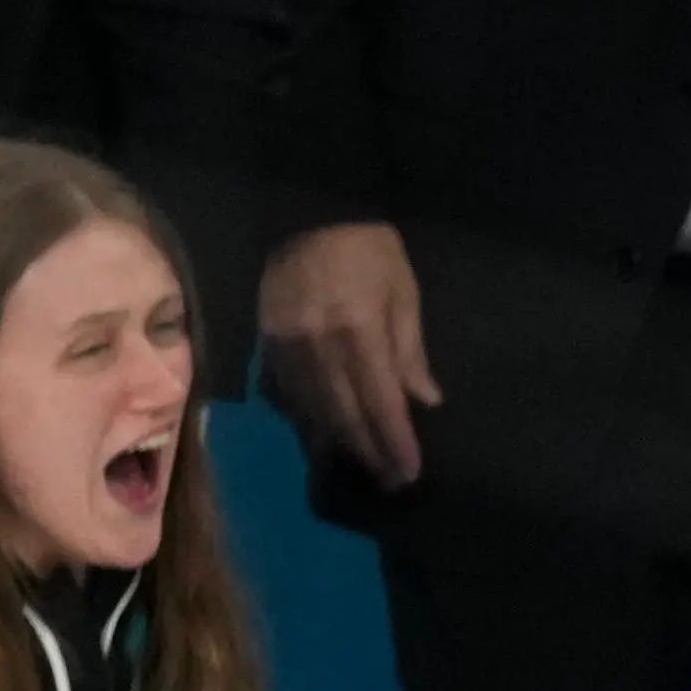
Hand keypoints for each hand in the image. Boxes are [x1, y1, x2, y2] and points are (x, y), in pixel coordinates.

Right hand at [256, 220, 439, 491]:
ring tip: (364, 466)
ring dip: (339, 444)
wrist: (306, 208)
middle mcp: (317, 344)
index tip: (410, 472)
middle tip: (391, 481)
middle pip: (344, 415)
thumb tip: (425, 401)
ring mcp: (285, 344)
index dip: (395, 442)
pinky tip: (323, 436)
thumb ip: (410, 350)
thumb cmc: (367, 247)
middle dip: (370, 453)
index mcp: (357, 331)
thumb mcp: (402, 291)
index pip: (380, 402)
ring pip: (312, 410)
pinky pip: (286, 391)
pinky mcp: (266, 339)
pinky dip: (307, 418)